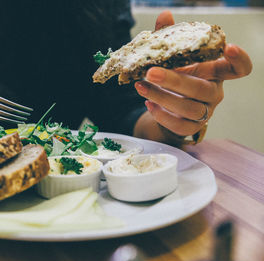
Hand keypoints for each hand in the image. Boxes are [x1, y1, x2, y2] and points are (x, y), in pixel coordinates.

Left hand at [133, 10, 251, 144]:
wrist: (163, 107)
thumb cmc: (173, 77)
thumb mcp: (172, 57)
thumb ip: (169, 37)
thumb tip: (165, 15)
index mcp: (214, 73)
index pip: (239, 69)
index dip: (239, 59)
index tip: (228, 47)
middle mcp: (213, 93)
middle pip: (201, 89)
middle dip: (174, 80)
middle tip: (150, 71)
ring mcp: (204, 112)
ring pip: (188, 108)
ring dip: (162, 97)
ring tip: (140, 86)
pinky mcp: (190, 127)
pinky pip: (179, 125)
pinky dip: (161, 115)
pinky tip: (148, 103)